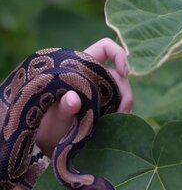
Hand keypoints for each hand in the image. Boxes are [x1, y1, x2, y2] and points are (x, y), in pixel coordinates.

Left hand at [36, 38, 132, 156]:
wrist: (49, 140)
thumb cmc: (47, 122)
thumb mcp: (53, 115)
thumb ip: (62, 107)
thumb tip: (73, 99)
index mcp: (81, 66)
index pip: (106, 48)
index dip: (118, 54)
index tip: (123, 73)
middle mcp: (94, 77)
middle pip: (119, 75)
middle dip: (125, 92)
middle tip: (123, 111)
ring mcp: (101, 92)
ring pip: (122, 92)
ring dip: (125, 105)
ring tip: (119, 121)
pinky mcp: (105, 108)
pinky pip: (120, 106)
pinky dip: (122, 114)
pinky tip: (117, 124)